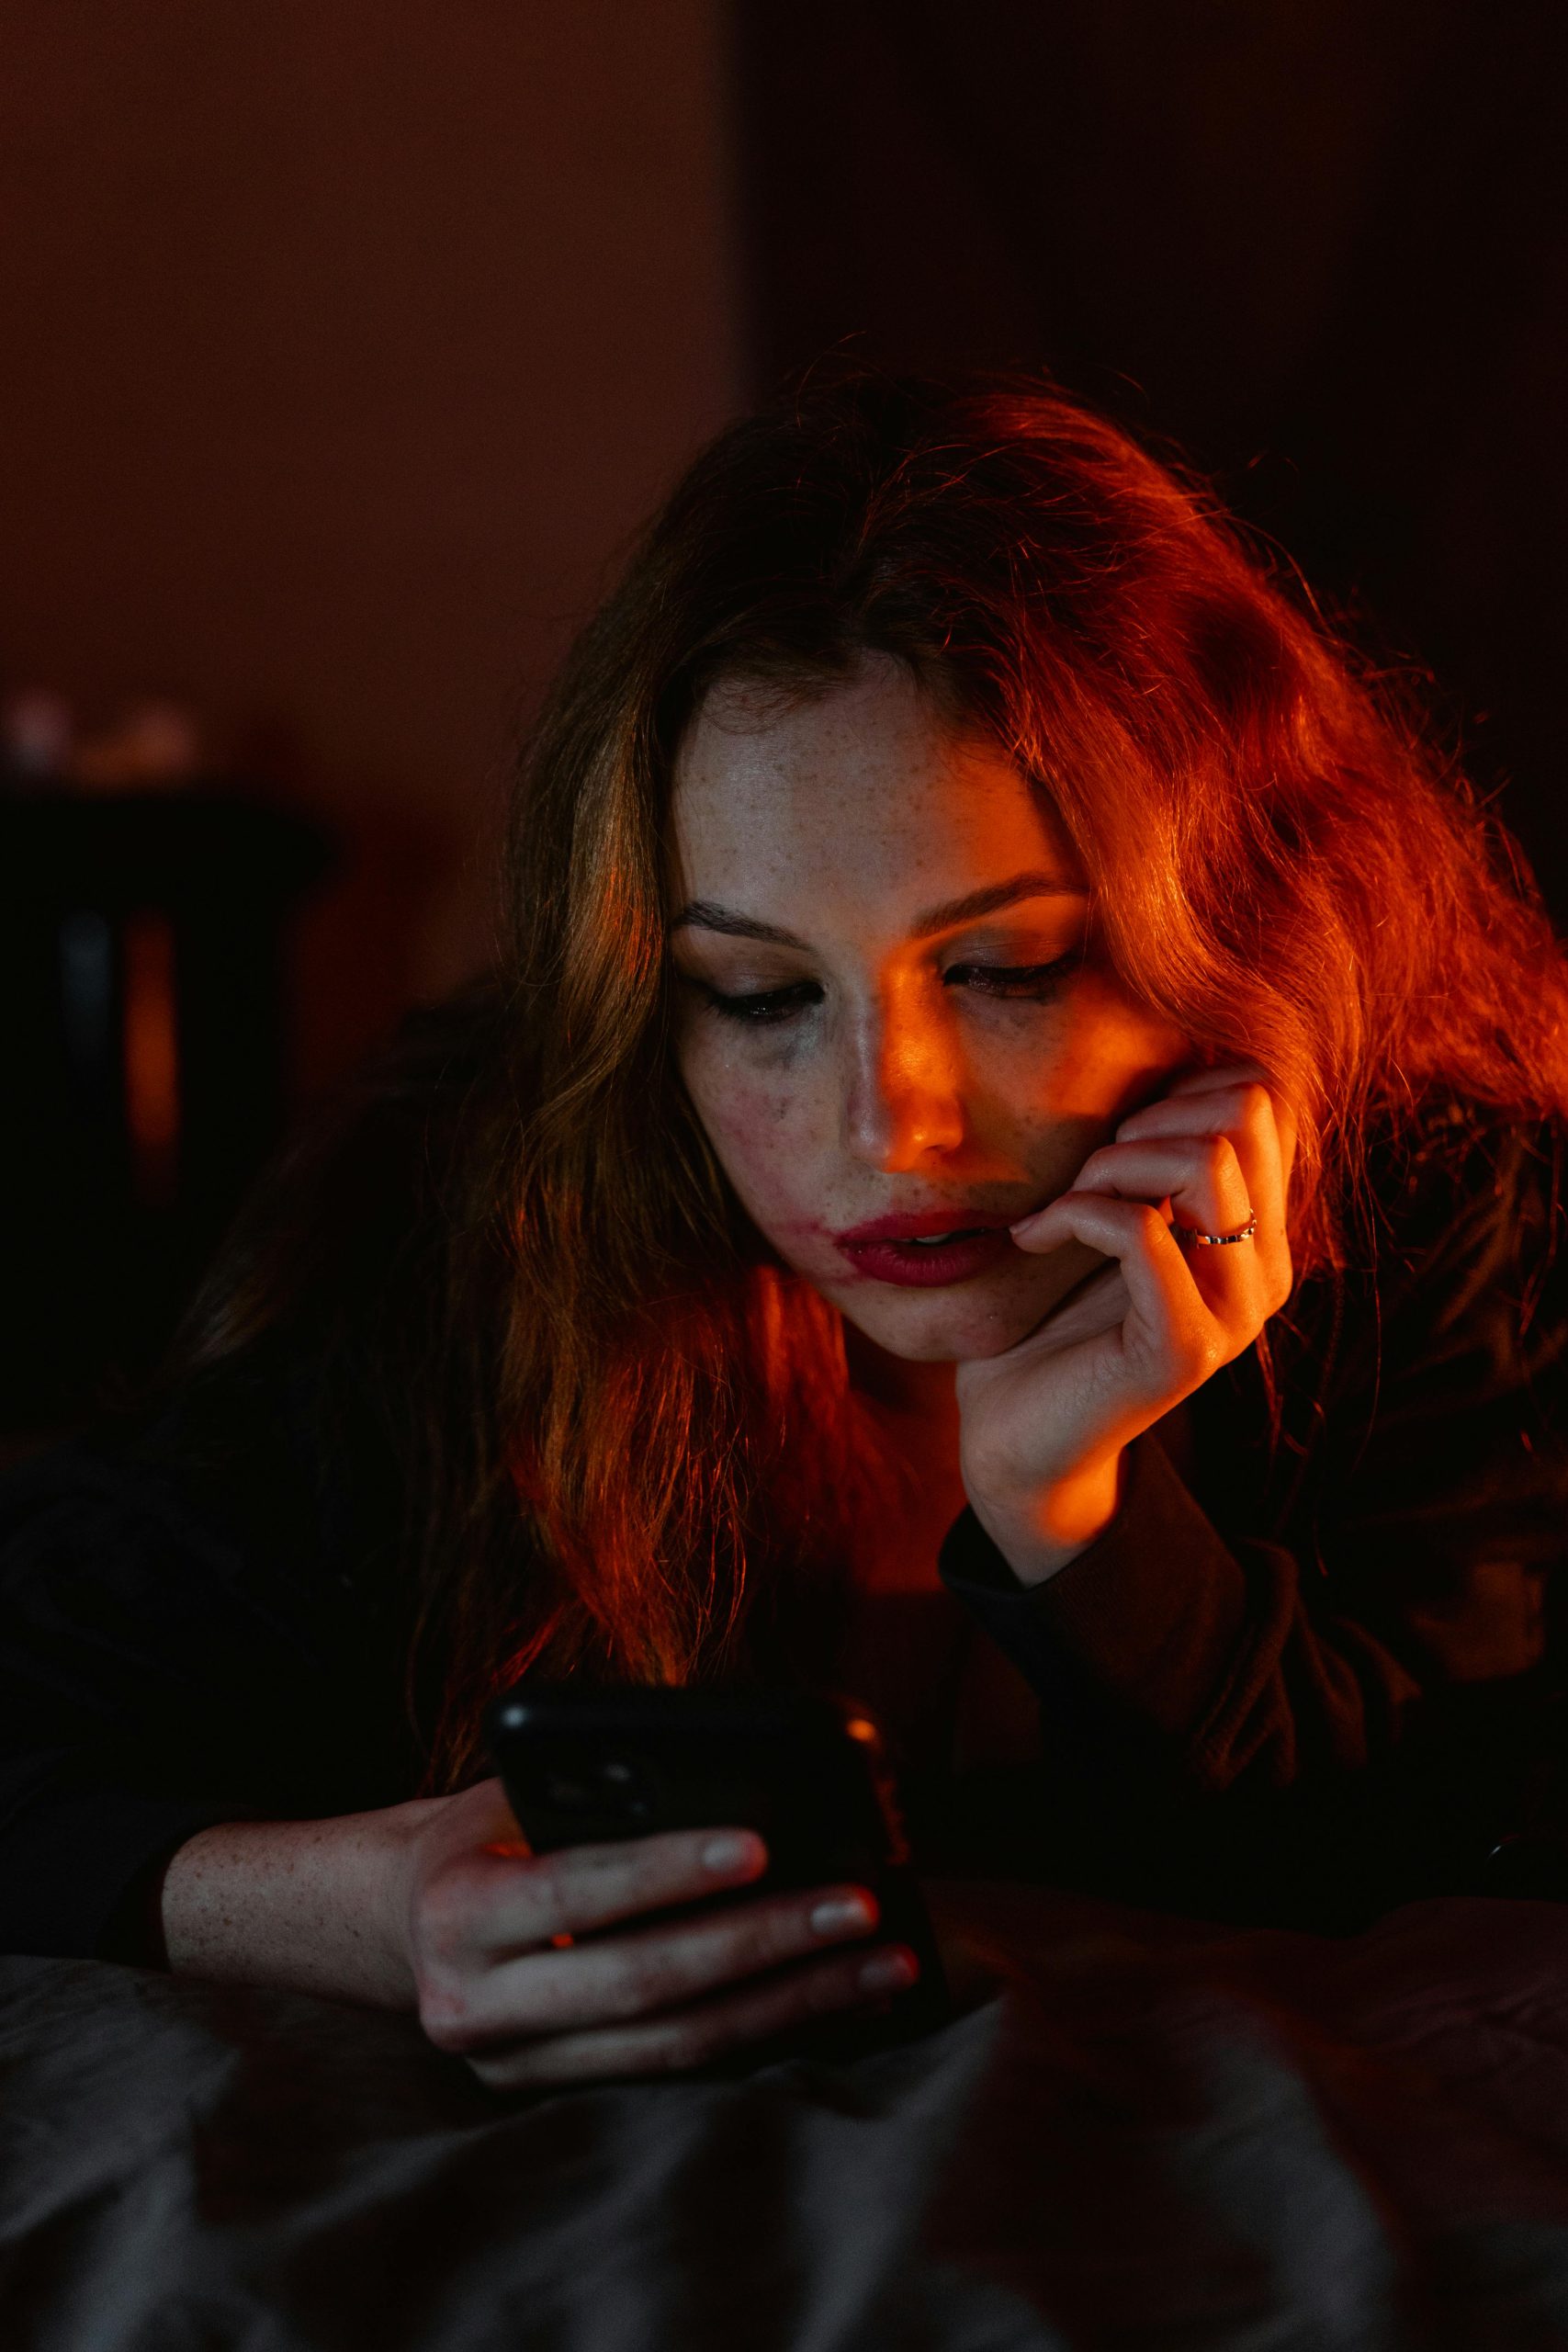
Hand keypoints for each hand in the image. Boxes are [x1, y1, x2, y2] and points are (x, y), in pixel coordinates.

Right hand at [390, 1778, 917, 2087]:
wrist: (404, 1921)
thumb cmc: (482, 1834)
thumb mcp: (513, 1796)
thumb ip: (594, 1800)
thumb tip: (733, 1792)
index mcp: (458, 1913)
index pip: (577, 1893)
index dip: (668, 1870)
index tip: (758, 1845)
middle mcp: (476, 2006)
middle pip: (644, 1982)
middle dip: (763, 1944)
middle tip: (860, 1906)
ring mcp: (517, 2066)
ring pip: (675, 2043)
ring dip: (791, 2002)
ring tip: (878, 1960)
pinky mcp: (558, 2092)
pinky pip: (676, 2064)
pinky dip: (763, 2029)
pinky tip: (833, 1995)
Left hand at [954, 1064, 1296, 1584]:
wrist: (1016, 1435)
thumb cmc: (1052, 1314)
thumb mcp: (1111, 1212)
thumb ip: (1151, 1153)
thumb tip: (1159, 1052)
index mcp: (1262, 1227)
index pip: (1264, 1094)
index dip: (1180, 1084)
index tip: (1113, 1133)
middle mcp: (1268, 1266)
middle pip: (1247, 1110)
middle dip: (1147, 1116)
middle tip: (1084, 1170)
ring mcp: (1235, 1311)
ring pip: (1207, 1163)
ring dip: (1112, 1162)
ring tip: (1064, 1202)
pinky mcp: (1185, 1348)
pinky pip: (1142, 1231)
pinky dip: (1076, 1214)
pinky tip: (1035, 1236)